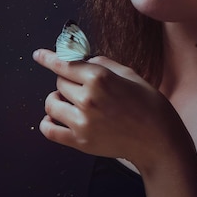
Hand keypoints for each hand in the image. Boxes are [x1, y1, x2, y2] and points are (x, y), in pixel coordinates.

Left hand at [32, 49, 171, 166]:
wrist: (157, 138)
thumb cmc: (149, 105)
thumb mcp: (130, 74)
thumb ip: (103, 64)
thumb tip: (84, 60)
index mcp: (100, 78)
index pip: (65, 64)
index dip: (49, 58)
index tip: (39, 55)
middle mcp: (88, 98)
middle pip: (59, 82)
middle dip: (68, 80)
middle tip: (83, 85)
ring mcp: (82, 121)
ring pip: (51, 103)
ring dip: (58, 99)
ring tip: (72, 101)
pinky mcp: (79, 141)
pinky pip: (49, 129)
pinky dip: (48, 121)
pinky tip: (57, 117)